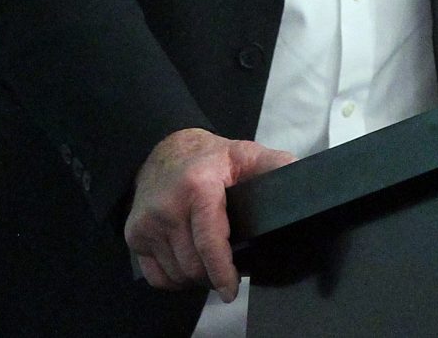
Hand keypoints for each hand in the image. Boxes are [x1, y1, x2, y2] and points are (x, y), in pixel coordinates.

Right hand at [123, 127, 294, 297]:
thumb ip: (274, 166)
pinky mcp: (134, 235)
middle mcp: (167, 206)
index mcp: (198, 186)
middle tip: (227, 270)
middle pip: (194, 265)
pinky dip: (175, 279)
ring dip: (196, 278)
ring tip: (210, 263)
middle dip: (214, 275)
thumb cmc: (209, 158)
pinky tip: (189, 264)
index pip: (209, 240)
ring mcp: (147, 222)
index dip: (222, 270)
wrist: (164, 149)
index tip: (231, 288)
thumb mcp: (246, 154)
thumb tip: (304, 180)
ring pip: (177, 274)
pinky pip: (157, 277)